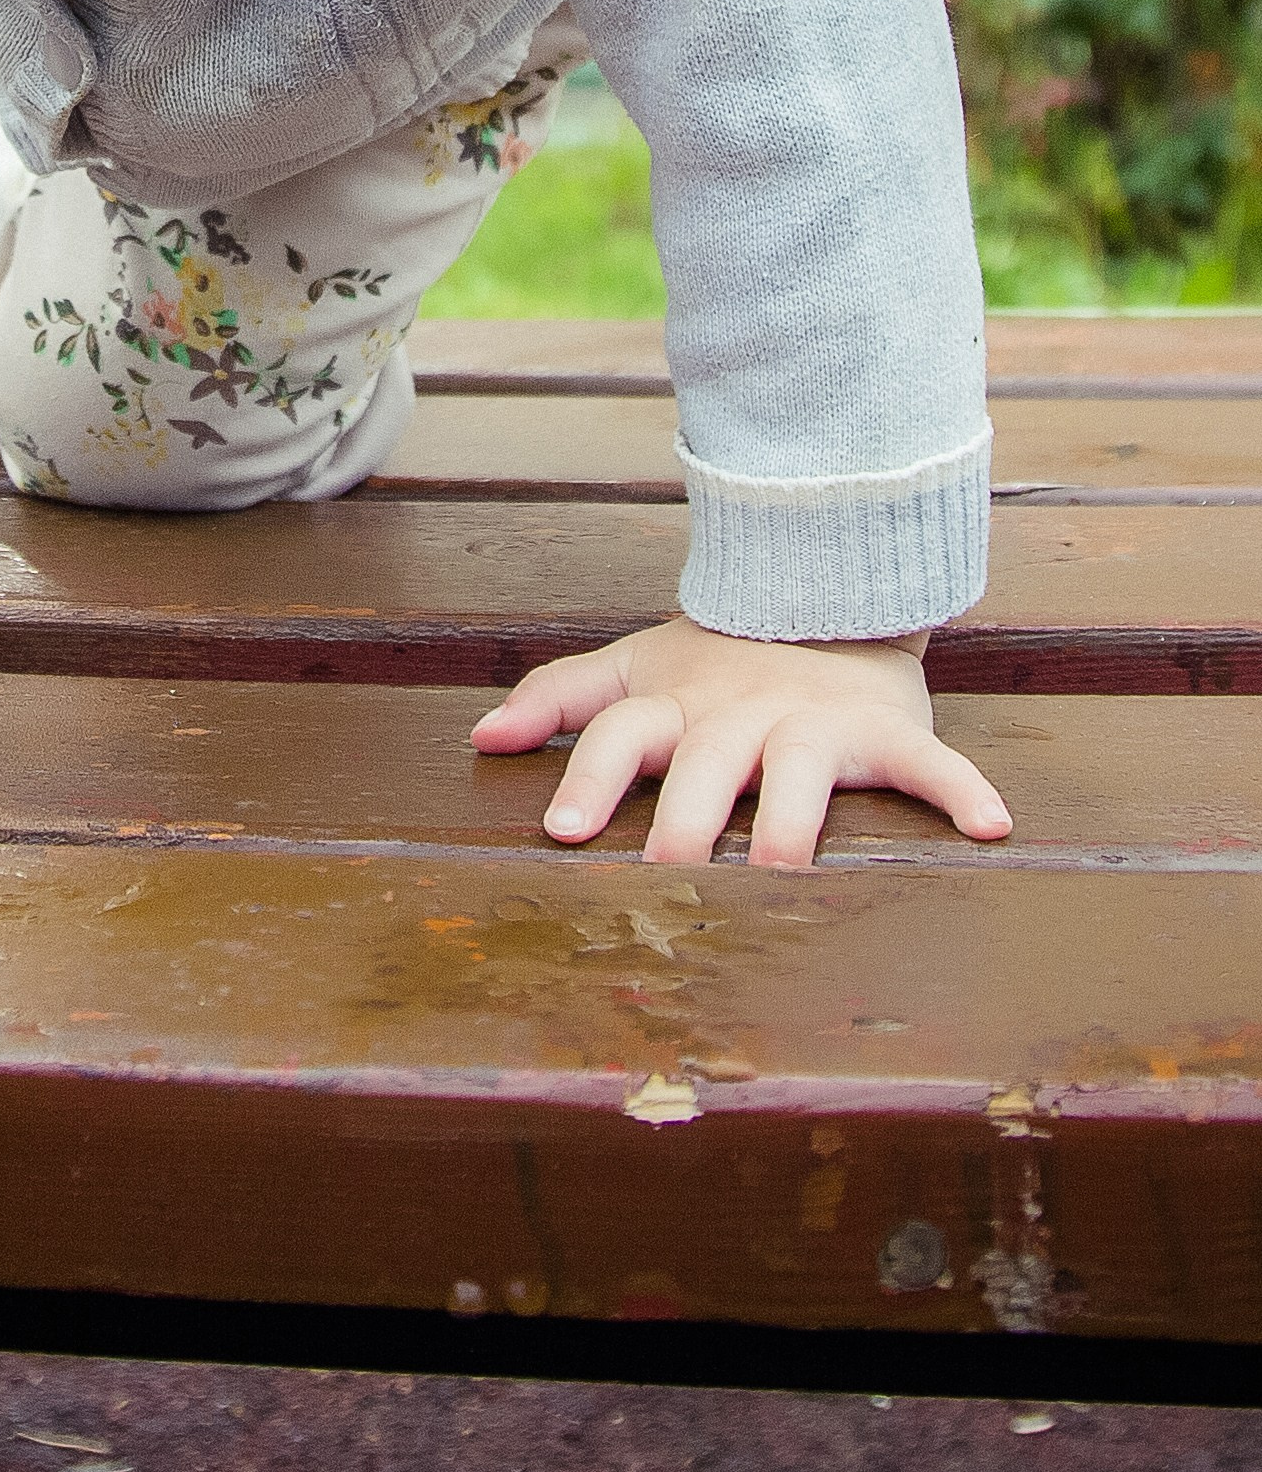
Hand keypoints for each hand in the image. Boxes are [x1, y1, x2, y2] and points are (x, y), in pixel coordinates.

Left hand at [472, 614, 1011, 869]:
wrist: (825, 594)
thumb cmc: (715, 660)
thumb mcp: (633, 670)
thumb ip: (558, 700)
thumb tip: (480, 740)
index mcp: (675, 706)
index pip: (619, 735)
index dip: (588, 779)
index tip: (561, 832)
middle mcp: (738, 716)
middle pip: (704, 768)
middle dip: (686, 822)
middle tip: (668, 877)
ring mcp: (813, 722)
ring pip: (799, 775)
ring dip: (793, 824)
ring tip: (784, 873)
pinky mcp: (886, 729)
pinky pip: (928, 761)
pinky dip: (962, 790)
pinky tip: (992, 827)